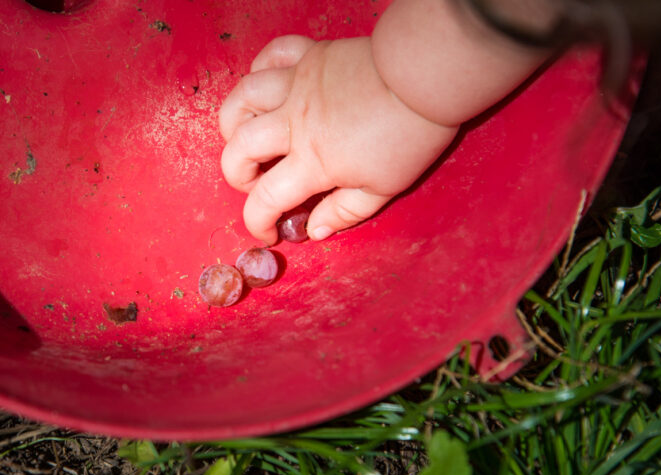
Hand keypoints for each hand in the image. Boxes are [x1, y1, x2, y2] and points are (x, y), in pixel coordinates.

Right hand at [219, 35, 459, 244]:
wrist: (426, 76)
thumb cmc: (410, 135)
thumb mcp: (383, 188)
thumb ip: (343, 213)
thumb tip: (313, 230)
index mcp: (312, 162)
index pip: (265, 200)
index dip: (257, 223)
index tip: (268, 233)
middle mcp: (294, 123)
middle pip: (239, 149)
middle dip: (237, 175)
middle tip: (257, 183)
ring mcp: (298, 84)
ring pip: (242, 98)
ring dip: (234, 122)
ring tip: (247, 135)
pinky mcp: (310, 55)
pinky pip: (270, 56)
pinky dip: (260, 70)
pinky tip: (268, 88)